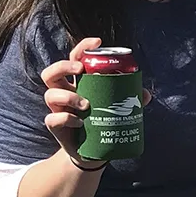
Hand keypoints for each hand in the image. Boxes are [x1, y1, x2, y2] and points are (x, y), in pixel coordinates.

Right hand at [40, 37, 151, 163]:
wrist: (91, 154)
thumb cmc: (103, 125)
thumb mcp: (119, 111)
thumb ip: (131, 100)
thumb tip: (145, 94)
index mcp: (78, 83)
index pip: (75, 59)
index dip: (83, 47)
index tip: (98, 41)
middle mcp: (63, 93)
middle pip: (52, 72)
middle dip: (64, 66)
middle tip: (81, 70)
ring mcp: (57, 109)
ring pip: (50, 94)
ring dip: (68, 96)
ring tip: (87, 105)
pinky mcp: (55, 126)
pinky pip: (52, 118)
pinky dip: (65, 118)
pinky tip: (80, 122)